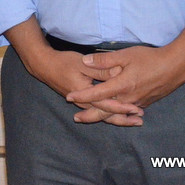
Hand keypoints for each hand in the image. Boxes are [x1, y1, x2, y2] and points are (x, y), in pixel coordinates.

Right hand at [21, 46, 144, 126]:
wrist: (45, 66)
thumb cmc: (63, 62)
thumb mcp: (82, 63)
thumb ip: (101, 69)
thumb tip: (118, 72)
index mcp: (84, 94)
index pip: (106, 104)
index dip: (122, 107)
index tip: (136, 109)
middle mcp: (83, 103)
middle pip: (105, 115)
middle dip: (123, 119)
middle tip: (140, 121)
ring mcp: (82, 103)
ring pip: (102, 115)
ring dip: (118, 118)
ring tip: (134, 120)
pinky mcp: (81, 101)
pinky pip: (97, 111)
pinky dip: (109, 114)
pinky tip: (118, 113)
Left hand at [65, 45, 184, 118]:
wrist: (175, 67)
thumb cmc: (150, 59)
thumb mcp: (125, 55)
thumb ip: (104, 60)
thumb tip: (85, 60)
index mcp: (121, 86)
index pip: (97, 93)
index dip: (82, 95)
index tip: (69, 97)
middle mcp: (128, 98)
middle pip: (105, 111)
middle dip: (90, 115)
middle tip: (76, 118)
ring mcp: (137, 102)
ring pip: (116, 113)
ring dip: (102, 116)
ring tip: (90, 118)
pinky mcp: (145, 103)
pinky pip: (127, 111)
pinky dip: (117, 114)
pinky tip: (113, 114)